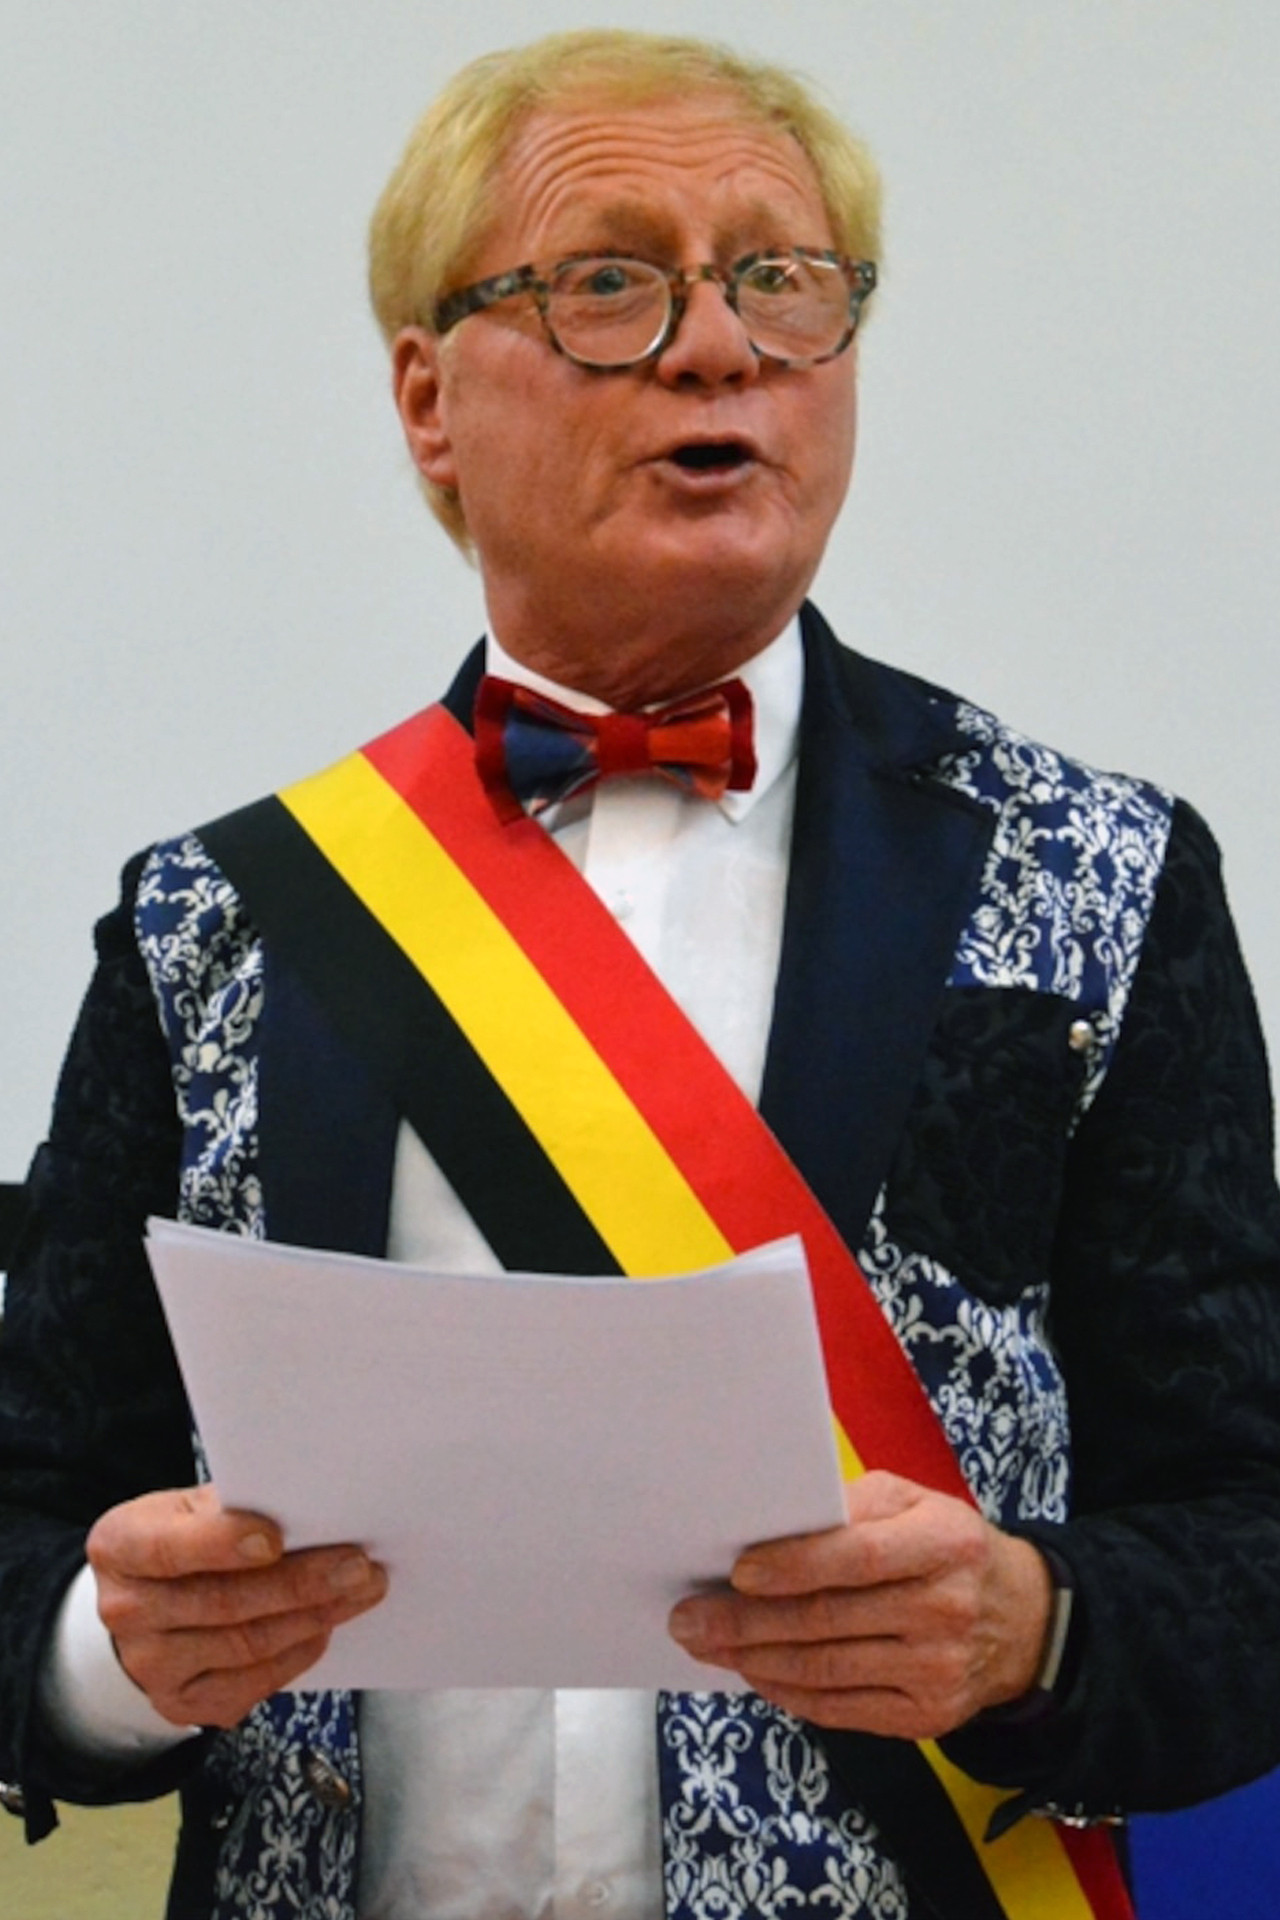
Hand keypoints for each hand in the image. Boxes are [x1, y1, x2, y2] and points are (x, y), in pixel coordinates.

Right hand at [86, 1485, 387, 1728]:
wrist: (141, 1604)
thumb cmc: (178, 1541)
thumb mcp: (187, 1507)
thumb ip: (230, 1507)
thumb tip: (303, 1507)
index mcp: (120, 1547)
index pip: (169, 1548)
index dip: (223, 1544)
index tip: (277, 1537)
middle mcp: (126, 1612)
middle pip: (223, 1602)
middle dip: (300, 1583)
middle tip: (358, 1566)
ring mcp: (152, 1667)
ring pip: (246, 1645)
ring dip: (314, 1617)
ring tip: (360, 1590)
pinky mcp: (181, 1703)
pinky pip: (252, 1683)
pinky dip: (298, 1652)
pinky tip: (325, 1626)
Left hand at [668, 1470, 1052, 1738]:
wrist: (1021, 1619)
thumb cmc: (945, 1546)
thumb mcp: (913, 1501)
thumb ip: (851, 1508)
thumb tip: (774, 1526)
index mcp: (944, 1543)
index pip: (857, 1558)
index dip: (793, 1566)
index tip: (737, 1571)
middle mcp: (945, 1610)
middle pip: (829, 1620)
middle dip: (748, 1621)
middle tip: (690, 1617)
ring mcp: (938, 1671)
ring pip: (826, 1670)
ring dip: (755, 1659)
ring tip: (707, 1645)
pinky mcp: (927, 1716)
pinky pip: (842, 1709)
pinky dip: (789, 1692)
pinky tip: (754, 1672)